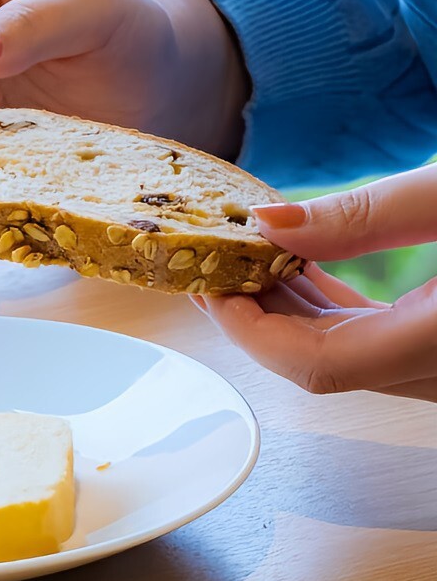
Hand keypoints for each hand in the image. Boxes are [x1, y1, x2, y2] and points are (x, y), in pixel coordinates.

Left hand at [197, 165, 436, 400]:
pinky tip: (297, 264)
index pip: (319, 365)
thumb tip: (271, 223)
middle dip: (255, 318)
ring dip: (287, 308)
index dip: (250, 331)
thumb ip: (367, 216)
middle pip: (321, 362)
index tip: (210, 287)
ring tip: (241, 258)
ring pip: (343, 350)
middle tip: (210, 268)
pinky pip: (371, 334)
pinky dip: (327, 305)